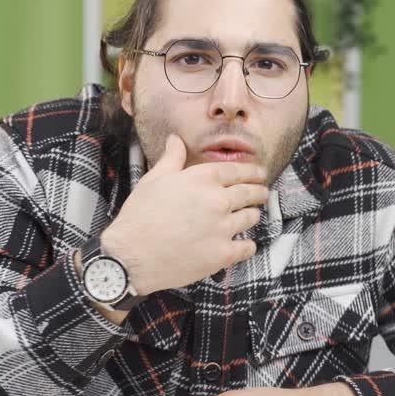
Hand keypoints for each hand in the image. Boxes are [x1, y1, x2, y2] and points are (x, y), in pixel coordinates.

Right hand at [102, 133, 268, 294]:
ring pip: (251, 218)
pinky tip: (243, 244)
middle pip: (250, 193)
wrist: (132, 256)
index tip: (260, 174)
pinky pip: (247, 247)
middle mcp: (217, 200)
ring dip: (252, 216)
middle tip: (262, 193)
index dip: (252, 171)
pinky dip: (247, 245)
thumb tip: (175, 139)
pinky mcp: (223, 254)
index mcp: (202, 178)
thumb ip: (171, 158)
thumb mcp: (153, 180)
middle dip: (259, 192)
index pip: (238, 170)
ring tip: (250, 217)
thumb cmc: (140, 216)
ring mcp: (223, 228)